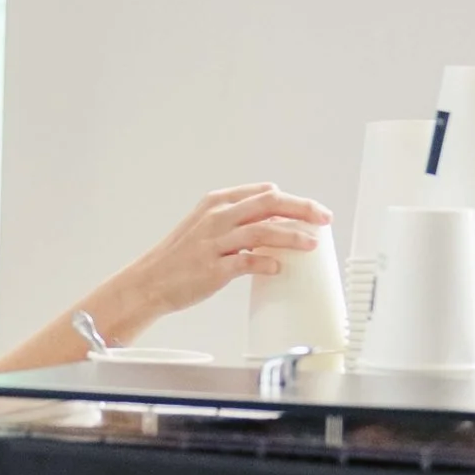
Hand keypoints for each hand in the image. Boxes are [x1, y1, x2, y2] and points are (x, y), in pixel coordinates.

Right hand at [95, 184, 333, 337]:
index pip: (264, 192)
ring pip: (262, 230)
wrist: (149, 281)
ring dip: (292, 236)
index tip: (312, 211)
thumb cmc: (180, 257)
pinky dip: (266, 262)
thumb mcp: (205, 226)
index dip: (293, 200)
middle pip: (269, 203)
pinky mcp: (213, 268)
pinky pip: (246, 261)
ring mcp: (214, 242)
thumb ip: (236, 220)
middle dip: (302, 209)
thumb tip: (272, 223)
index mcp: (217, 203)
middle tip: (324, 218)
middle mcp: (217, 217)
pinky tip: (279, 266)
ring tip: (311, 243)